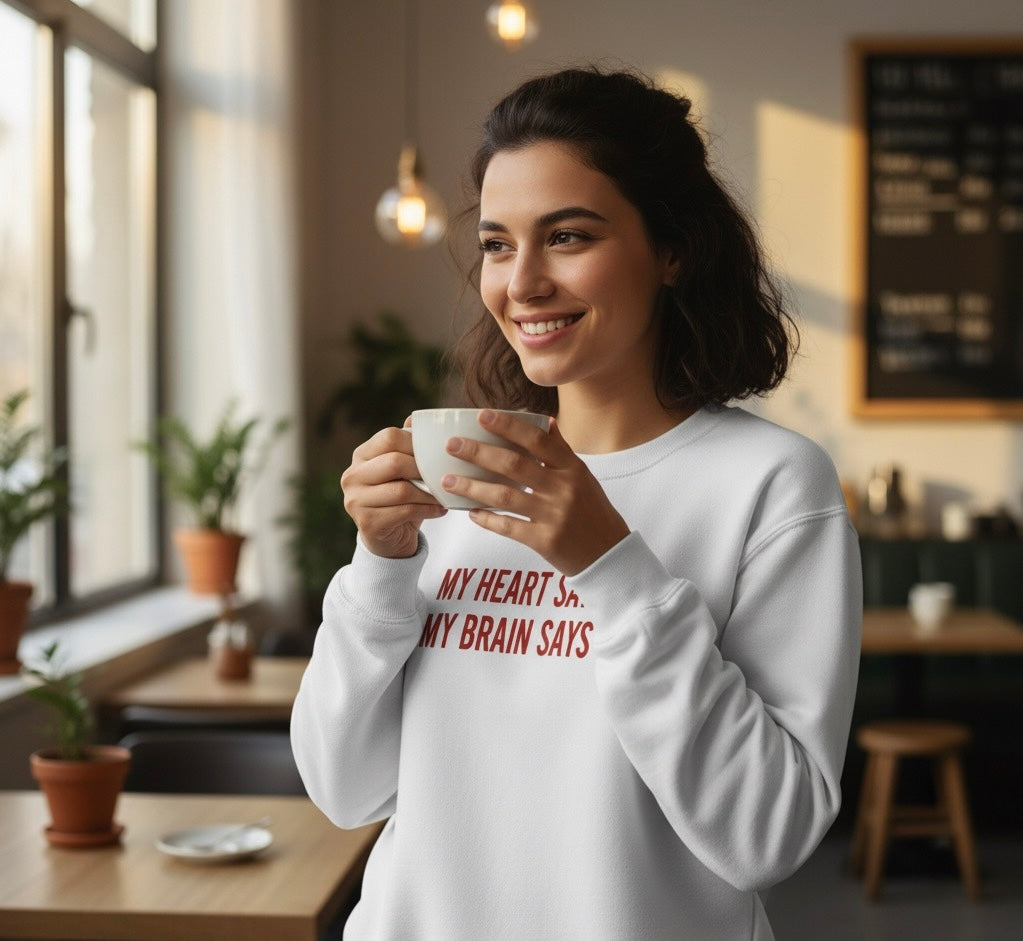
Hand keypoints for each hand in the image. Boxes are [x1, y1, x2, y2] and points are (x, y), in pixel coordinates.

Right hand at [340, 423, 446, 558]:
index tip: (437, 453)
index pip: (389, 437)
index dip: (416, 443)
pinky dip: (428, 510)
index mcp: (361, 455)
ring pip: (402, 490)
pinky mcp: (367, 523)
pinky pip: (405, 511)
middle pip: (394, 462)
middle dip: (424, 469)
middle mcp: (352, 476)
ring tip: (445, 494)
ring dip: (429, 493)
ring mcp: (355, 500)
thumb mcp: (402, 470)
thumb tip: (417, 418)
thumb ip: (407, 446)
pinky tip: (441, 509)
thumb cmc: (400, 497)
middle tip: (445, 475)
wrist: (388, 538)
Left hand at [441, 409, 628, 575]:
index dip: (509, 426)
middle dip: (479, 453)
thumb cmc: (593, 512)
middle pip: (514, 465)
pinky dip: (487, 519)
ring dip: (472, 487)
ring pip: (505, 496)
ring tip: (446, 481)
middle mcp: (564, 489)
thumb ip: (561, 452)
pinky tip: (469, 512)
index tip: (482, 415)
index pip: (538, 440)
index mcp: (572, 468)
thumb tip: (545, 421)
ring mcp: (554, 516)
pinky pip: (509, 527)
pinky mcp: (545, 541)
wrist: (610, 555)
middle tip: (452, 445)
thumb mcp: (583, 477)